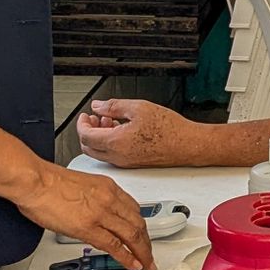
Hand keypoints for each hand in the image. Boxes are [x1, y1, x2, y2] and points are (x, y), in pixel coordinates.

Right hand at [15, 164, 155, 269]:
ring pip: (132, 235)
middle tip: (149, 254)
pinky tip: (133, 264)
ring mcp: (101, 214)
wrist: (34, 181)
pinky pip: (115, 246)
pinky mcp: (89, 228)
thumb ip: (93, 198)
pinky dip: (127, 257)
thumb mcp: (81, 185)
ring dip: (142, 252)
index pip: (133, 208)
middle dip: (146, 241)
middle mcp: (109, 198)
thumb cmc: (48, 181)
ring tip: (146, 264)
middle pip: (138, 223)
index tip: (142, 234)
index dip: (141, 225)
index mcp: (108, 187)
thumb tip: (92, 211)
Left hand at [77, 99, 195, 167]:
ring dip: (99, 137)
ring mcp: (125, 162)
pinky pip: (112, 155)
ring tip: (110, 120)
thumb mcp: (139, 108)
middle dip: (88, 131)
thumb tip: (98, 106)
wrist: (187, 145)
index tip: (85, 115)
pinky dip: (110, 143)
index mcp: (116, 142)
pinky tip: (121, 130)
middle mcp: (118, 156)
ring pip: (100, 152)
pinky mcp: (133, 164)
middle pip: (89, 147)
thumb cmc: (169, 129)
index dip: (82, 123)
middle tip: (94, 118)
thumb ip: (113, 106)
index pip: (86, 136)